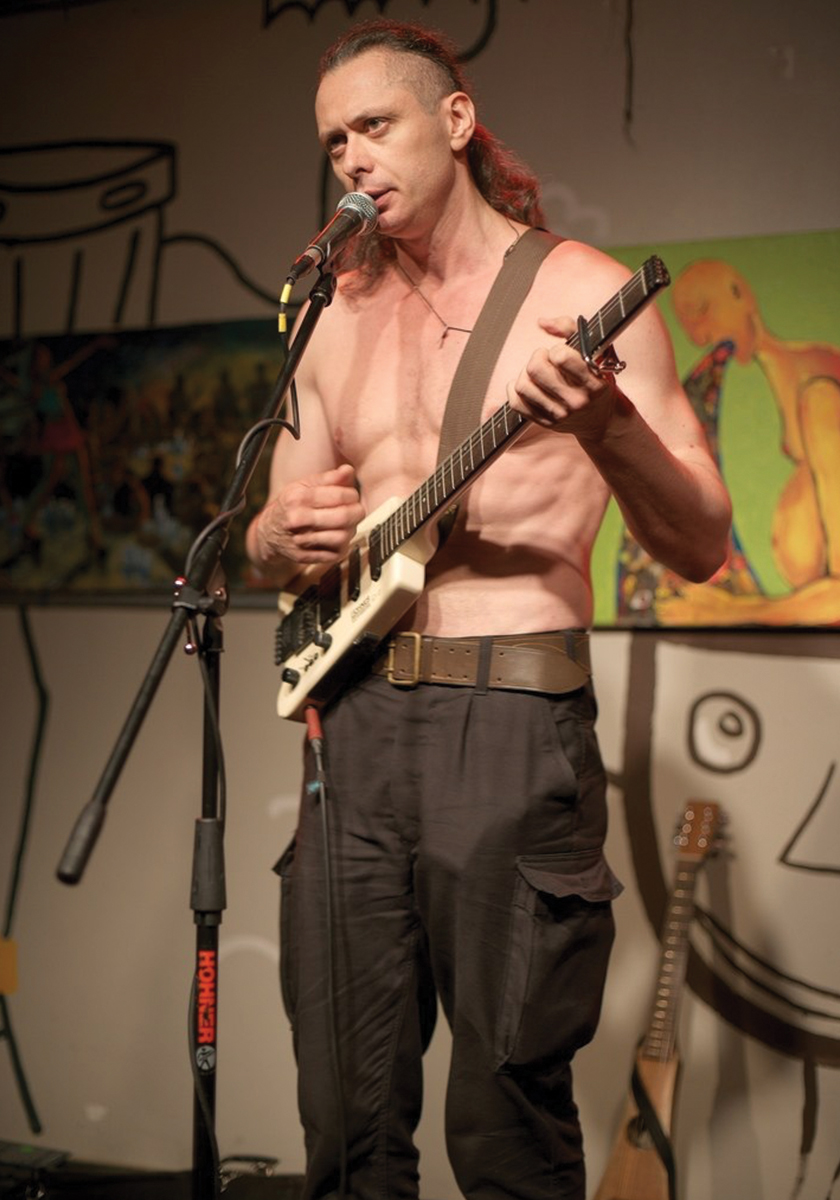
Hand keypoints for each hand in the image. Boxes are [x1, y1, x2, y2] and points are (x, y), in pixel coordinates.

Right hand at [255, 463, 364, 566]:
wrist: (269, 532)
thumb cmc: (291, 505)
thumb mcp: (304, 485)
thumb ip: (328, 478)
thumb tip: (348, 470)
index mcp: (298, 497)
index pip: (339, 495)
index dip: (352, 495)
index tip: (352, 496)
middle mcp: (297, 519)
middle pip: (343, 517)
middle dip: (356, 512)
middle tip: (356, 510)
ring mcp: (300, 540)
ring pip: (342, 537)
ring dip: (350, 530)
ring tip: (347, 524)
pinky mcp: (305, 557)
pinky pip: (335, 553)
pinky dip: (342, 545)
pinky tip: (338, 537)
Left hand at [507, 316, 621, 441]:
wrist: (603, 419)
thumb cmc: (598, 379)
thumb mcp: (598, 351)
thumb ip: (571, 329)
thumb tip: (542, 322)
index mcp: (592, 383)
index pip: (560, 357)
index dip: (557, 350)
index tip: (562, 353)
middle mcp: (576, 401)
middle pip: (535, 369)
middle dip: (538, 357)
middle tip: (547, 360)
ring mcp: (560, 415)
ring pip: (522, 386)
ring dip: (526, 373)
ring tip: (539, 374)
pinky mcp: (545, 423)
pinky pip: (516, 403)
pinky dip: (515, 390)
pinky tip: (528, 385)